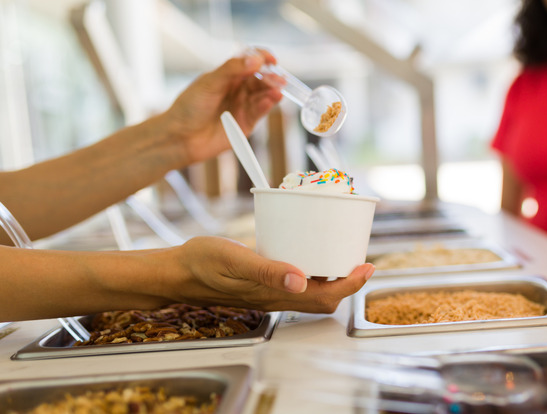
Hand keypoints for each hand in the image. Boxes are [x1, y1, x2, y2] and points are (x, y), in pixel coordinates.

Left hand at [161, 49, 283, 164]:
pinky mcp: (247, 122)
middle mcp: (238, 88)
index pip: (250, 60)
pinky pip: (260, 111)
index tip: (271, 59)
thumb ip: (232, 69)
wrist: (181, 137)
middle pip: (261, 78)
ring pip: (264, 95)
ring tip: (278, 90)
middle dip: (272, 77)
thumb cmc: (189, 107)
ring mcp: (243, 105)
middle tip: (279, 79)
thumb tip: (256, 59)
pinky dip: (267, 104)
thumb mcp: (209, 83)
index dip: (262, 57)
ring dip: (273, 91)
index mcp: (228, 74)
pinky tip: (271, 100)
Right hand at [168, 236, 374, 312]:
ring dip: (333, 277)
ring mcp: (271, 292)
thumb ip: (268, 271)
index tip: (367, 266)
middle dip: (348, 282)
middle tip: (360, 258)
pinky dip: (313, 271)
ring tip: (343, 254)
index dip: (351, 284)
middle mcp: (277, 296)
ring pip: (312, 292)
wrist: (177, 271)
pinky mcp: (264, 283)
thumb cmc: (202, 263)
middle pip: (324, 298)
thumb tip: (302, 280)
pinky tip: (311, 251)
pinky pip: (297, 282)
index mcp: (275, 294)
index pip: (325, 297)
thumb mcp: (235, 260)